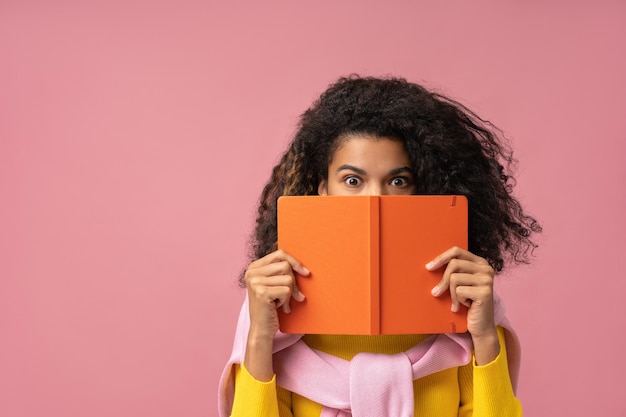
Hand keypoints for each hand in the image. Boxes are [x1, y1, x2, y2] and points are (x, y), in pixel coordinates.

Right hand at [243, 249, 308, 379]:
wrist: (262, 329)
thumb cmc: (270, 307)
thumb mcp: (274, 285)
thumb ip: (281, 272)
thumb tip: (303, 266)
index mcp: (254, 267)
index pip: (280, 254)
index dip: (295, 262)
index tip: (305, 272)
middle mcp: (252, 272)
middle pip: (285, 265)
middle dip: (294, 282)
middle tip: (294, 296)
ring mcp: (255, 281)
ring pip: (288, 278)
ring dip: (289, 293)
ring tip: (281, 302)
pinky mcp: (261, 292)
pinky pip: (286, 290)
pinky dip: (286, 301)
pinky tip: (278, 307)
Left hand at [426, 246, 499, 364]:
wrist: (480, 326)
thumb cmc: (468, 303)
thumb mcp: (460, 283)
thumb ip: (453, 271)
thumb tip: (430, 265)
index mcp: (481, 262)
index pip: (457, 251)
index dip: (441, 257)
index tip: (428, 267)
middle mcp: (486, 268)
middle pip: (454, 264)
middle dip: (442, 280)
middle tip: (437, 292)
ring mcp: (487, 280)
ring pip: (454, 278)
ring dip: (452, 293)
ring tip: (458, 302)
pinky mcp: (484, 292)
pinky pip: (459, 291)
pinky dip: (457, 300)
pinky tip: (465, 306)